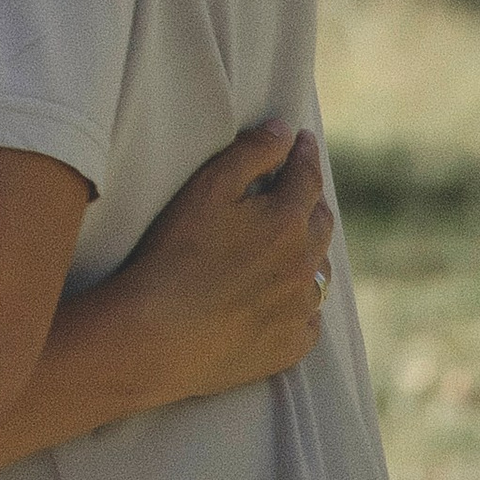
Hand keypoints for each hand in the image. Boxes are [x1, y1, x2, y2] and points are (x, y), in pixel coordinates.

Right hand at [100, 123, 333, 405]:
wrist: (158, 335)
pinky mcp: (290, 346)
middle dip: (312, 201)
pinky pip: (310, 318)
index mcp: (288, 221)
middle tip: (299, 190)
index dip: (305, 154)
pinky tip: (286, 298)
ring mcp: (300, 310)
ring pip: (320, 272)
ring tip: (293, 245)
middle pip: (322, 223)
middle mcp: (305, 265)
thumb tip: (284, 133)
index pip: (308, 177)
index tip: (303, 141)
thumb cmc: (176, 254)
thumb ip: (250, 154)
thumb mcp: (207, 188)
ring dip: (309, 252)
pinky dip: (303, 302)